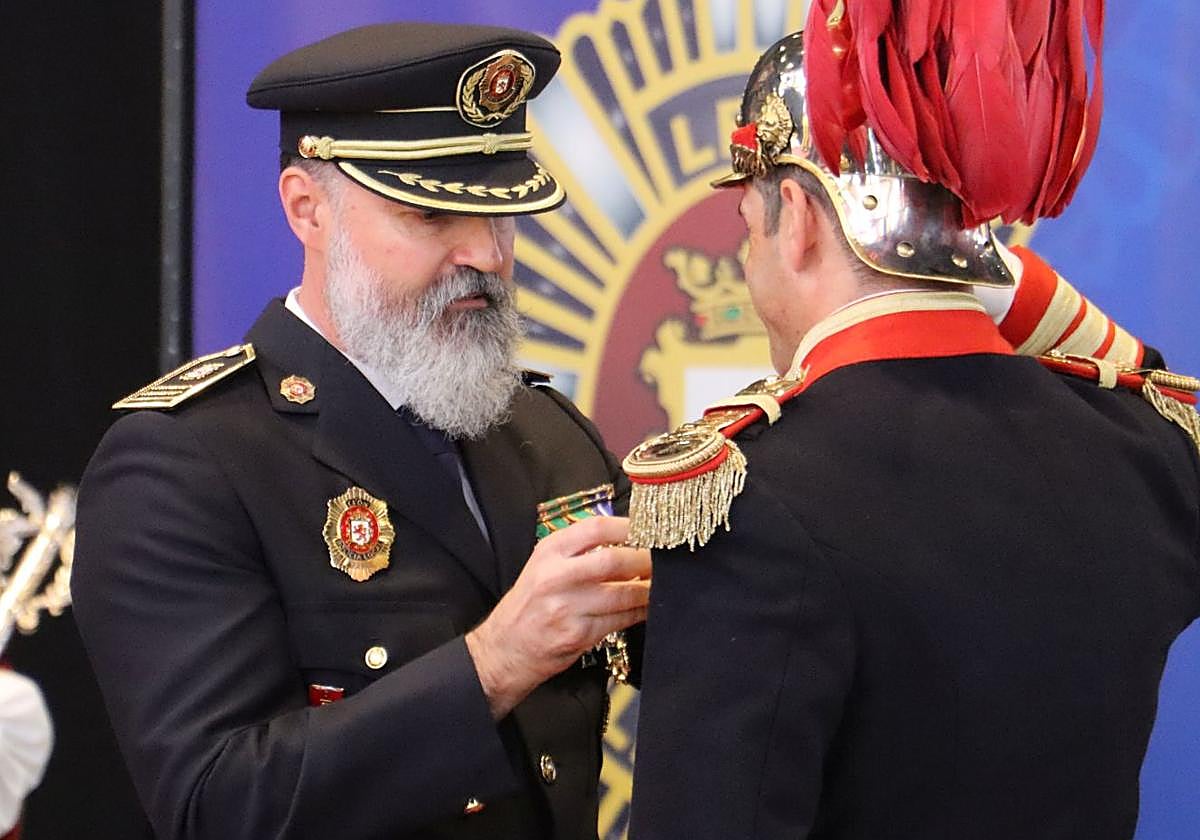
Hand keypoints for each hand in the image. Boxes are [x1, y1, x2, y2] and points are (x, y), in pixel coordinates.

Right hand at [465, 516, 650, 718]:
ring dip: (648, 589)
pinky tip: (647, 606)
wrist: (505, 648)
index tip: (649, 528)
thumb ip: (579, 551)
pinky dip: (639, 611)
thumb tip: (628, 540)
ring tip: (661, 583)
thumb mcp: (544, 565)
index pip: (596, 528)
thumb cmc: (530, 604)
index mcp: (549, 552)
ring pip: (622, 593)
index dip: (628, 526)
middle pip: (612, 561)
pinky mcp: (578, 634)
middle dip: (644, 560)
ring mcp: (567, 607)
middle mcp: (556, 576)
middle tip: (663, 560)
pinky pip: (619, 619)